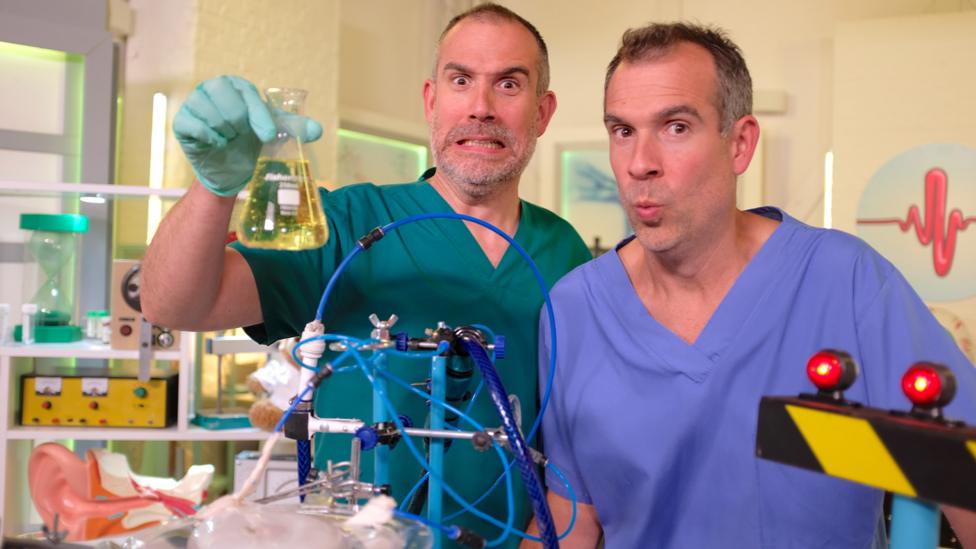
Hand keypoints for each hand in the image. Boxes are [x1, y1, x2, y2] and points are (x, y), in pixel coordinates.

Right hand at [173, 75, 322, 196]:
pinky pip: (196, 127)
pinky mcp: (181, 122)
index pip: (247, 93)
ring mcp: (194, 103)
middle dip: (241, 126)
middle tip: (241, 136)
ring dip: (226, 134)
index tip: (267, 136)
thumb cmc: (250, 144)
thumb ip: (294, 127)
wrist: (229, 169)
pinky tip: (217, 144)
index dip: (259, 117)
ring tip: (229, 139)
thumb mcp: (274, 133)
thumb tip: (317, 129)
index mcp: (236, 85)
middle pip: (229, 105)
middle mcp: (212, 88)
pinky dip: (211, 139)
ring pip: (213, 116)